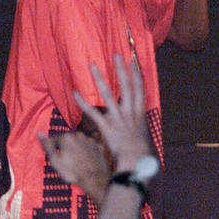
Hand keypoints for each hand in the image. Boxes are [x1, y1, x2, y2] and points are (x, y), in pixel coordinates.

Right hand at [38, 131, 109, 202]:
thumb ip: (47, 145)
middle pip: (67, 140)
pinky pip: (89, 147)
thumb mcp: (55, 161)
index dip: (51, 148)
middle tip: (65, 162)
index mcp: (66, 137)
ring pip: (79, 143)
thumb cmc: (72, 172)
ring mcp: (90, 141)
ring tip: (76, 163)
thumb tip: (39, 133)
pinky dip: (87, 152)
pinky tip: (86, 161)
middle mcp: (79, 135)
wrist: (94, 180)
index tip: (53, 157)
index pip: (53, 139)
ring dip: (76, 149)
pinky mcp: (98, 147)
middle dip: (64, 148)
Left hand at [74, 55, 153, 172]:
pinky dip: (83, 103)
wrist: (136, 163)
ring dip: (100, 79)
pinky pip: (93, 113)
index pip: (140, 89)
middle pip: (126, 86)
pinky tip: (75, 93)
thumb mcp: (143, 135)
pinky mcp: (106, 127)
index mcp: (140, 113)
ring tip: (93, 66)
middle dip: (121, 70)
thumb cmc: (141, 153)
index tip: (133, 60)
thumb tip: (137, 119)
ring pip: (108, 95)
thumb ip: (138, 124)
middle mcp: (130, 113)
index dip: (137, 74)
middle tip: (116, 55)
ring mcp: (118, 119)